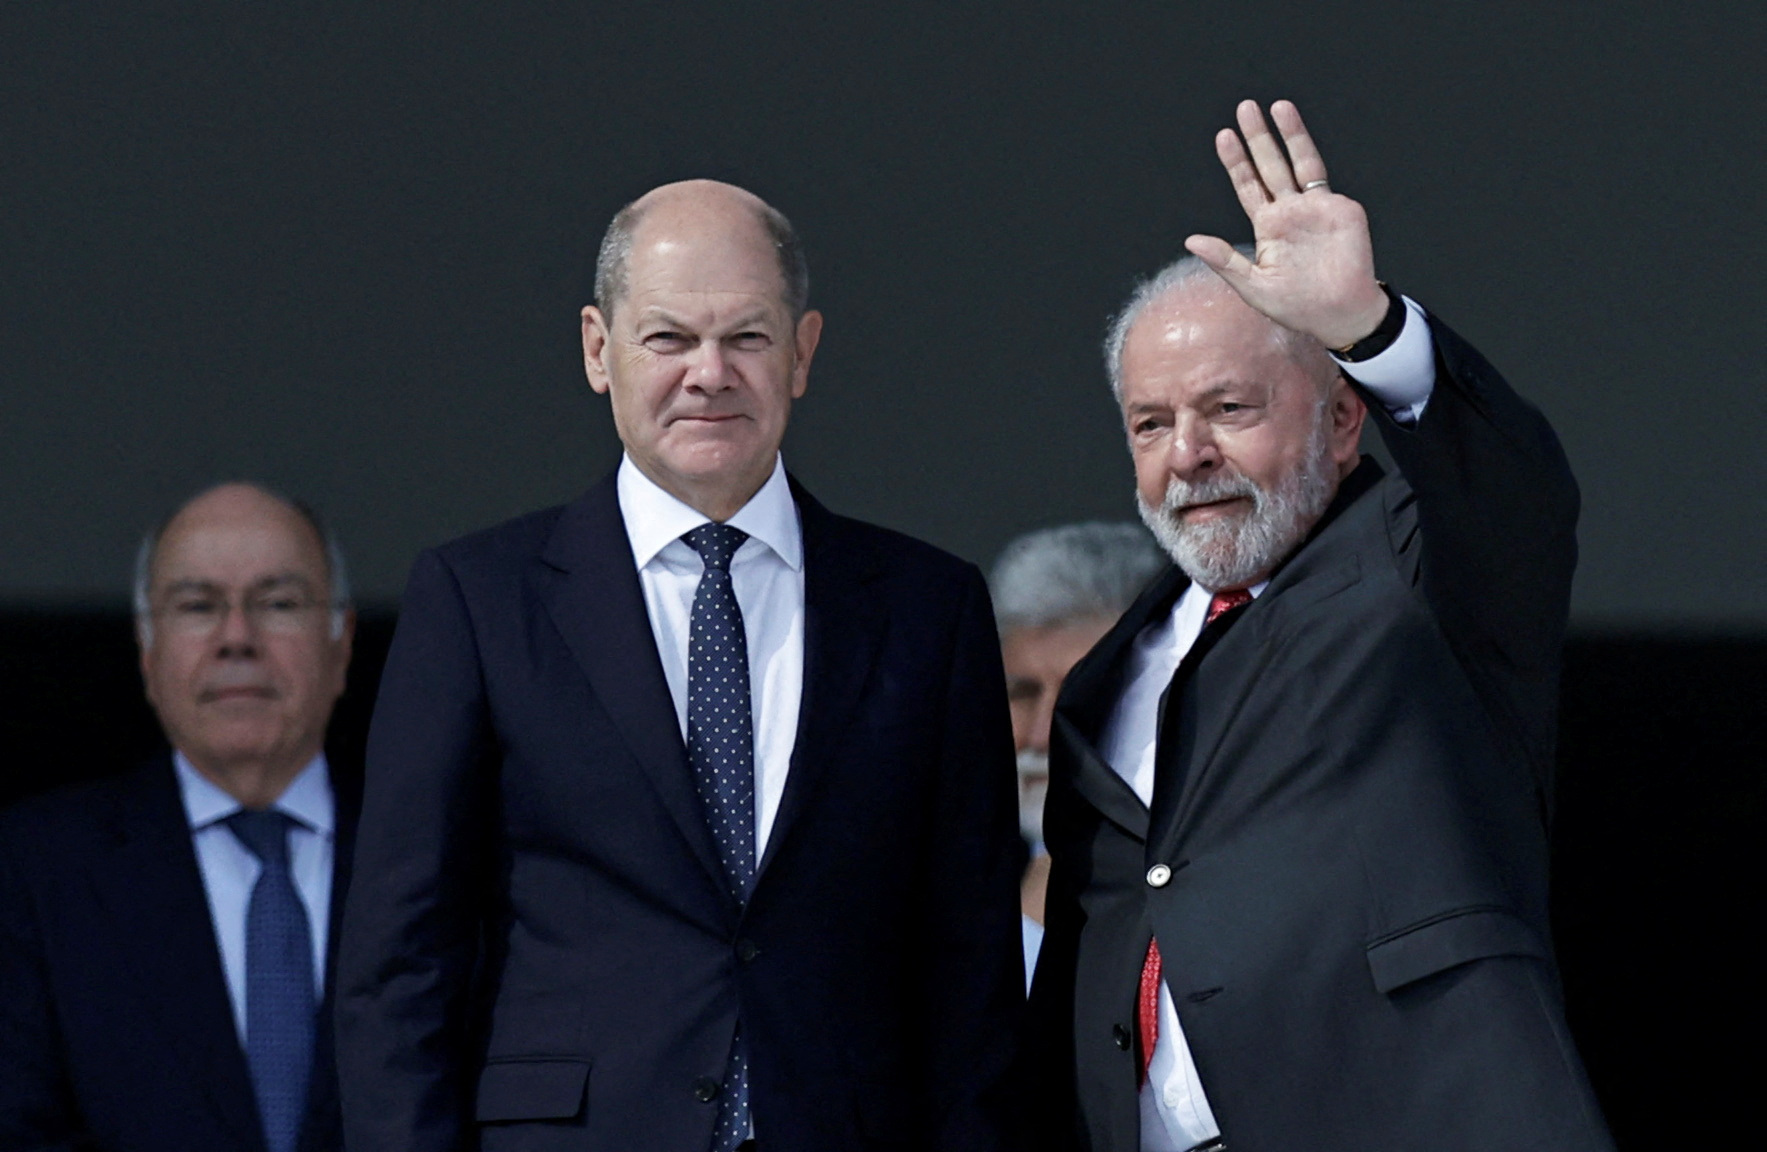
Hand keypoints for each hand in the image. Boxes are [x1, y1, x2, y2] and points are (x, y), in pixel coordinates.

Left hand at [1184, 100, 1389, 350]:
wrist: (1339, 315)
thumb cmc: (1297, 307)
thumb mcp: (1253, 287)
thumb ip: (1224, 261)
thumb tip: (1190, 240)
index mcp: (1268, 227)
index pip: (1248, 186)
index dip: (1236, 162)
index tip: (1224, 136)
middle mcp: (1290, 211)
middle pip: (1270, 165)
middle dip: (1258, 137)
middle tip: (1245, 108)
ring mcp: (1316, 208)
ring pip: (1299, 162)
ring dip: (1289, 135)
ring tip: (1278, 106)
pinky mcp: (1340, 210)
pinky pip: (1323, 182)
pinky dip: (1310, 162)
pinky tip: (1297, 143)